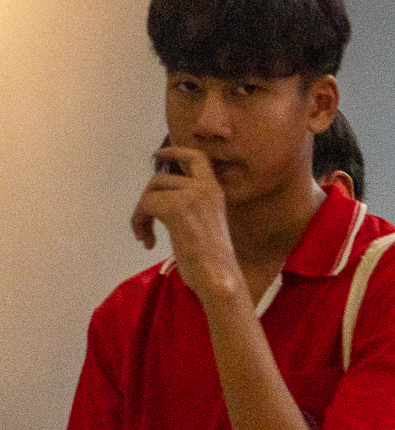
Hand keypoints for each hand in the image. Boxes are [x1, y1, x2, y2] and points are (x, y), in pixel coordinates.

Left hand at [133, 148, 239, 298]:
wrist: (220, 277)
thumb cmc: (213, 260)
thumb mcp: (205, 223)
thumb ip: (190, 204)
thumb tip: (160, 196)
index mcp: (215, 191)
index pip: (196, 157)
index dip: (174, 152)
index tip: (157, 156)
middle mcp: (205, 188)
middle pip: (160, 178)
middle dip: (147, 197)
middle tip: (143, 221)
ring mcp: (192, 196)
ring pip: (150, 192)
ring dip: (141, 214)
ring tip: (146, 236)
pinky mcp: (177, 208)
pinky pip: (145, 205)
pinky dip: (139, 223)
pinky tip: (147, 242)